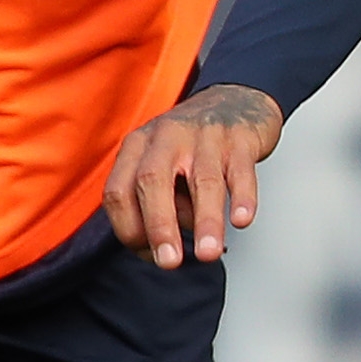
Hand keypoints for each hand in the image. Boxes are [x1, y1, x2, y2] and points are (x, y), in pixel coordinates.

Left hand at [102, 84, 282, 268]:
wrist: (236, 100)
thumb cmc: (191, 145)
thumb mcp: (160, 165)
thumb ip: (156, 204)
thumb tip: (162, 250)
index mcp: (137, 147)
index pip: (118, 192)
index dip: (129, 229)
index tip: (150, 256)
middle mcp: (166, 137)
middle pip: (152, 182)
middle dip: (159, 226)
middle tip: (170, 261)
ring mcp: (204, 135)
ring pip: (202, 180)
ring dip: (205, 221)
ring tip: (208, 253)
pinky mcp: (239, 138)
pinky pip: (240, 170)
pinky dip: (242, 197)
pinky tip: (242, 221)